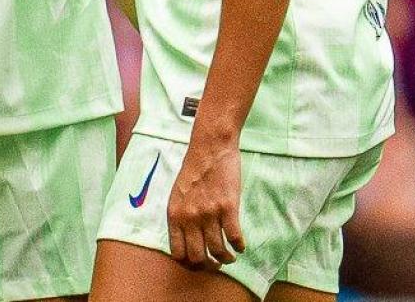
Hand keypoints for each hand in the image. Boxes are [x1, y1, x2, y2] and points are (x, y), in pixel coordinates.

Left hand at [168, 137, 244, 269]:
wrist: (210, 148)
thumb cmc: (194, 171)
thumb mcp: (177, 196)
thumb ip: (180, 217)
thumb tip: (187, 240)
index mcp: (174, 215)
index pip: (178, 253)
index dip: (190, 264)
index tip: (199, 264)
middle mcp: (189, 218)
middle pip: (198, 257)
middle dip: (208, 266)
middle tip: (216, 264)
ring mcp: (208, 213)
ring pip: (218, 251)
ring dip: (225, 259)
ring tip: (230, 257)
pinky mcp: (227, 207)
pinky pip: (234, 238)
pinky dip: (239, 246)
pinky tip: (240, 246)